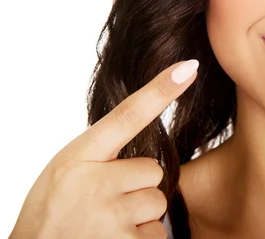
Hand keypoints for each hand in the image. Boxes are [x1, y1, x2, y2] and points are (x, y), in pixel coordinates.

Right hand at [10, 59, 199, 238]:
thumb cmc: (52, 212)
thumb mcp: (66, 171)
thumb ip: (101, 155)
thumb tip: (147, 153)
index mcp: (80, 157)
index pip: (128, 115)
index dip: (160, 90)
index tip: (188, 68)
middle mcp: (95, 183)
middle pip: (153, 171)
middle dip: (136, 189)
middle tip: (103, 205)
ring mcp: (110, 216)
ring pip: (156, 203)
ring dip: (139, 217)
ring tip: (104, 227)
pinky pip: (156, 234)